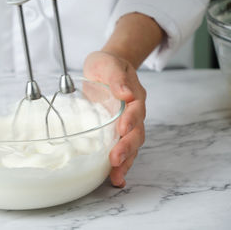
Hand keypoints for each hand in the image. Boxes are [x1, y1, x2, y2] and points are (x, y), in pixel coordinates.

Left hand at [84, 51, 145, 187]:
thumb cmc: (106, 65)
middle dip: (127, 147)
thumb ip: (116, 76)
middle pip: (136, 133)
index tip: (122, 127)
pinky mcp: (116, 132)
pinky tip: (114, 178)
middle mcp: (134, 113)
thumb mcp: (108, 63)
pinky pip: (121, 149)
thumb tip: (125, 92)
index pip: (136, 109)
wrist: (105, 69)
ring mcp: (126, 124)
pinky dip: (120, 165)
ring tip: (116, 176)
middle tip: (115, 159)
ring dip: (125, 162)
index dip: (131, 119)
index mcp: (134, 96)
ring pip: (131, 146)